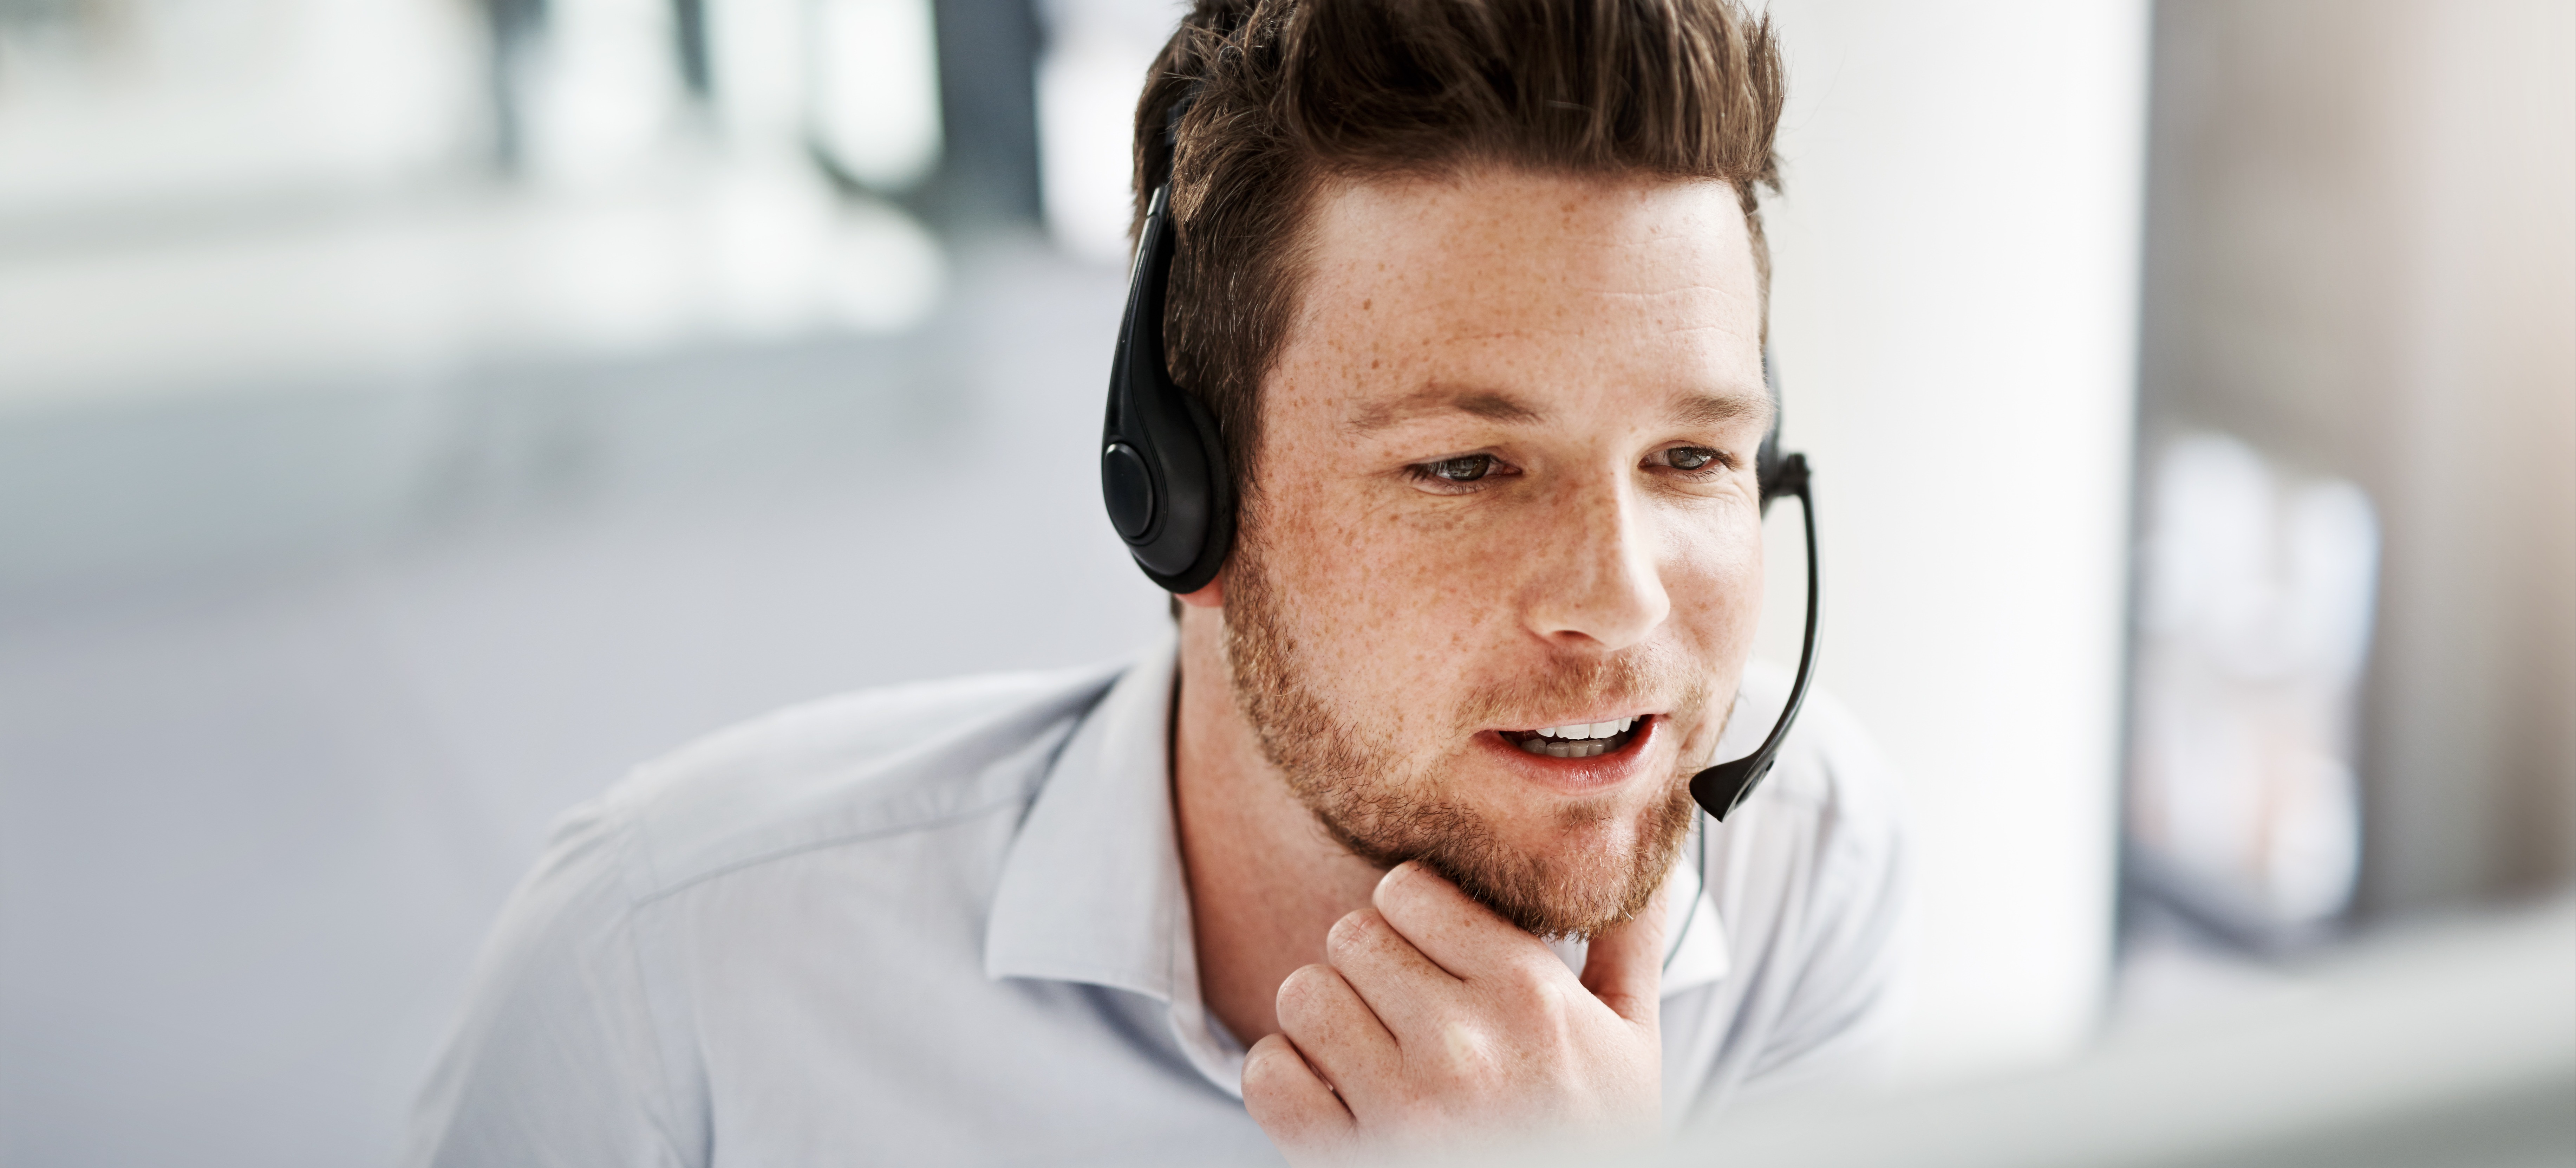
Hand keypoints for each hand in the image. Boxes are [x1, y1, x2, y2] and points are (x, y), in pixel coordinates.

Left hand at [1241, 861, 1665, 1165]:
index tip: (1429, 948)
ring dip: (1324, 1018)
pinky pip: (1266, 1074)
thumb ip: (1629, 946)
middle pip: (1350, 935)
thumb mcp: (1633, 1043)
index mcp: (1529, 996)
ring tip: (1366, 1048)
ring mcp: (1402, 1107)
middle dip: (1369, 964)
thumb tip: (1643, 862)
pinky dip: (1283, 1078)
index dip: (1410, 913)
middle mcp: (1462, 1044)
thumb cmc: (1595, 1137)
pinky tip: (1329, 1093)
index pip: (1407, 888)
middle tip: (1400, 1005)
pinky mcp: (1346, 1160)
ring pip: (1302, 994)